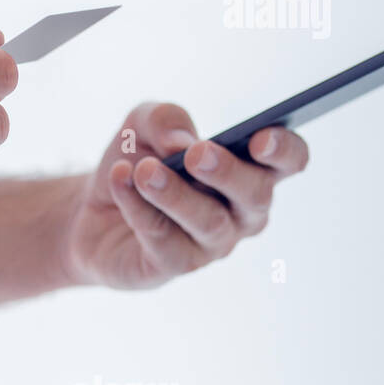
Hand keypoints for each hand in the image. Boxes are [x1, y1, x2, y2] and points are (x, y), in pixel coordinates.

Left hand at [64, 102, 308, 288]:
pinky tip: (120, 179)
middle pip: (255, 195)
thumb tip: (181, 140)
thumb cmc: (137, 162)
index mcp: (250, 169)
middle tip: (196, 154)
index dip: (284, 150)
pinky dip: (138, 206)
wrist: (94, 209)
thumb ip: (165, 120)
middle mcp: (242, 211)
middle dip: (228, 172)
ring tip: (146, 171)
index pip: (289, 160)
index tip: (260, 138)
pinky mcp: (175, 264)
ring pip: (208, 221)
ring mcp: (212, 243)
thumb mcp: (142, 127)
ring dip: (176, 193)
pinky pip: (162, 237)